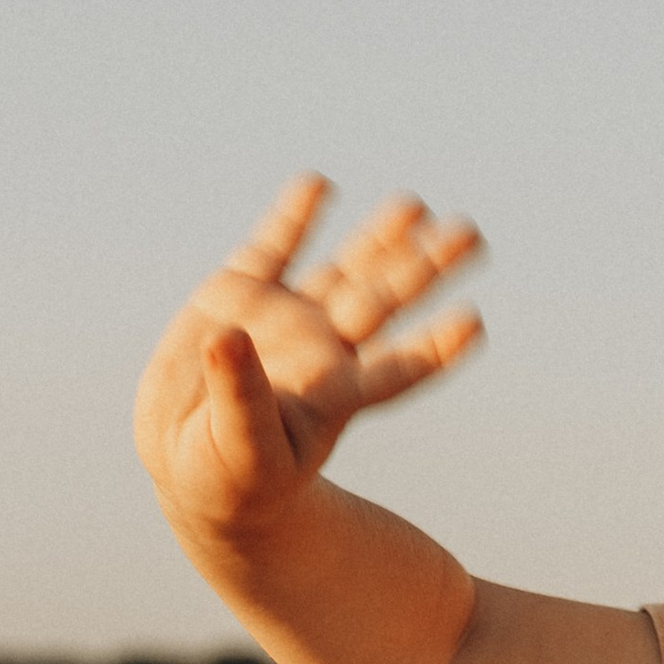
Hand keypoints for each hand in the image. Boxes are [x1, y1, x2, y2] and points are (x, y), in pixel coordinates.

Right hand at [135, 176, 483, 543]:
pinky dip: (295, 219)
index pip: (397, 370)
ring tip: (417, 207)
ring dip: (380, 238)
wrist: (189, 462)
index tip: (473, 323)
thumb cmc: (229, 478)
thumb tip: (230, 336)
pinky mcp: (239, 296)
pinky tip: (320, 185)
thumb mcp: (240, 450)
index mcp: (335, 397)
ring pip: (345, 269)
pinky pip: (274, 249)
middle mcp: (321, 350)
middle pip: (385, 302)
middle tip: (471, 234)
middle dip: (427, 267)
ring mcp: (284, 318)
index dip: (433, 348)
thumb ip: (242, 399)